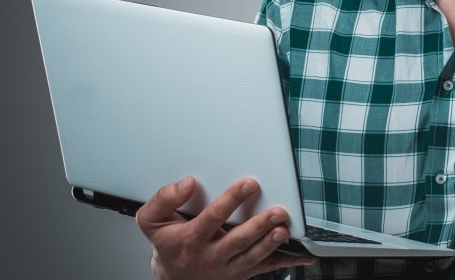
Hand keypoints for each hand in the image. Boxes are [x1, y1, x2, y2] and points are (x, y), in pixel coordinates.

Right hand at [136, 176, 317, 279]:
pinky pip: (265, 268)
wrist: (173, 276)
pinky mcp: (242, 273)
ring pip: (252, 257)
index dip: (231, 201)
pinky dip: (286, 261)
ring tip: (283, 229)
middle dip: (258, 226)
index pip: (212, 218)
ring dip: (270, 243)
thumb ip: (163, 199)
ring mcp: (227, 267)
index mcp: (191, 240)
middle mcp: (210, 255)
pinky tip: (302, 255)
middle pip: (237, 241)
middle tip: (277, 212)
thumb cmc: (167, 243)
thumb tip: (186, 184)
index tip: (248, 184)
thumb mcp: (151, 221)